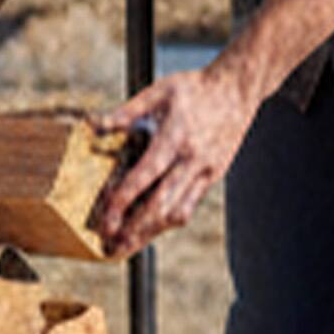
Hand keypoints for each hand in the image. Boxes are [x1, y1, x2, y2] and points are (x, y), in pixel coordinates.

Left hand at [92, 62, 262, 254]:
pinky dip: (168, 219)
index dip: (123, 200)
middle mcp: (192, 160)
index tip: (105, 218)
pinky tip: (151, 228)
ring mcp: (206, 170)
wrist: (239, 88)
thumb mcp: (159, 91)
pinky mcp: (214, 175)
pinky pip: (190, 205)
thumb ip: (127, 111)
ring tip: (128, 245)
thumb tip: (94, 125)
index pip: (145, 177)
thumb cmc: (196, 87)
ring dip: (151, 232)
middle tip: (111, 245)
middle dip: (134, 229)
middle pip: (161, 205)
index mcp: (176, 138)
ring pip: (177, 212)